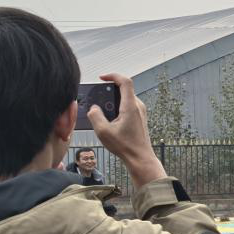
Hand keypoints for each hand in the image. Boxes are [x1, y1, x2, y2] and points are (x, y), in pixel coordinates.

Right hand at [86, 73, 166, 187]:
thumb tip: (93, 108)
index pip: (125, 81)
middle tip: (97, 97)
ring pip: (125, 98)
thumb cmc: (125, 146)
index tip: (102, 78)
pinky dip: (117, 107)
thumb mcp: (103, 131)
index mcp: (131, 106)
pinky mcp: (140, 118)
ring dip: (112, 100)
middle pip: (124, 89)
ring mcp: (140, 112)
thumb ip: (95, 116)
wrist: (140, 158)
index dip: (113, 75)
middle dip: (109, 90)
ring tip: (102, 111)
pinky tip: (109, 119)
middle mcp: (138, 106)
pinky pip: (128, 106)